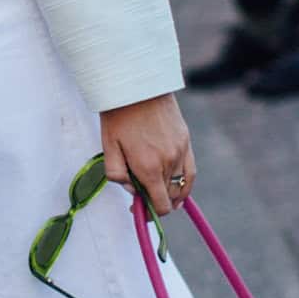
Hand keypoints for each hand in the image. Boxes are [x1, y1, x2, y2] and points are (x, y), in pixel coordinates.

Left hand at [100, 93, 194, 216]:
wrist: (138, 85)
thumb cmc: (118, 116)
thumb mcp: (108, 147)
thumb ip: (117, 175)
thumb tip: (131, 190)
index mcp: (148, 167)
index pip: (161, 205)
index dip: (151, 213)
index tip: (140, 209)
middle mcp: (169, 162)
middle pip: (170, 197)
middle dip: (157, 199)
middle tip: (142, 192)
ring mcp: (181, 151)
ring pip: (181, 185)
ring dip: (170, 192)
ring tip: (160, 192)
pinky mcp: (186, 140)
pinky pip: (190, 171)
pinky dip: (185, 183)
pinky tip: (177, 186)